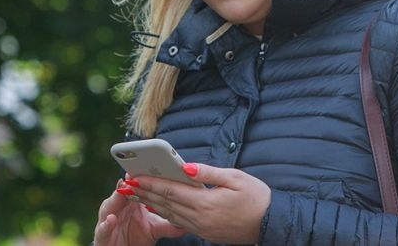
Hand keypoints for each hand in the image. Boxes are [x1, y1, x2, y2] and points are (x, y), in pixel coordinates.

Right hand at [93, 177, 187, 245]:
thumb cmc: (135, 237)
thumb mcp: (154, 229)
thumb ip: (169, 224)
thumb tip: (188, 222)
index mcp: (130, 203)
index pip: (135, 187)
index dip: (141, 178)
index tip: (148, 167)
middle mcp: (117, 208)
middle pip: (120, 192)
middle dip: (126, 183)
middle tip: (132, 174)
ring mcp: (107, 220)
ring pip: (109, 206)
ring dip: (115, 198)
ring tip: (122, 190)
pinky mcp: (101, 235)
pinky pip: (102, 228)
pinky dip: (106, 224)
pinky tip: (111, 219)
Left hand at [129, 163, 271, 244]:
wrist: (270, 224)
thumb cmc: (257, 197)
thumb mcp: (235, 178)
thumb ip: (208, 172)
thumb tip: (186, 166)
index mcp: (206, 202)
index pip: (171, 190)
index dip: (151, 182)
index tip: (135, 174)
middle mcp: (199, 218)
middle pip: (165, 203)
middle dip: (144, 192)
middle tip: (126, 183)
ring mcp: (201, 227)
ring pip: (169, 214)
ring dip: (150, 202)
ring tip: (135, 193)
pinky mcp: (204, 232)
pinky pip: (178, 222)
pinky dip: (164, 212)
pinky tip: (156, 206)